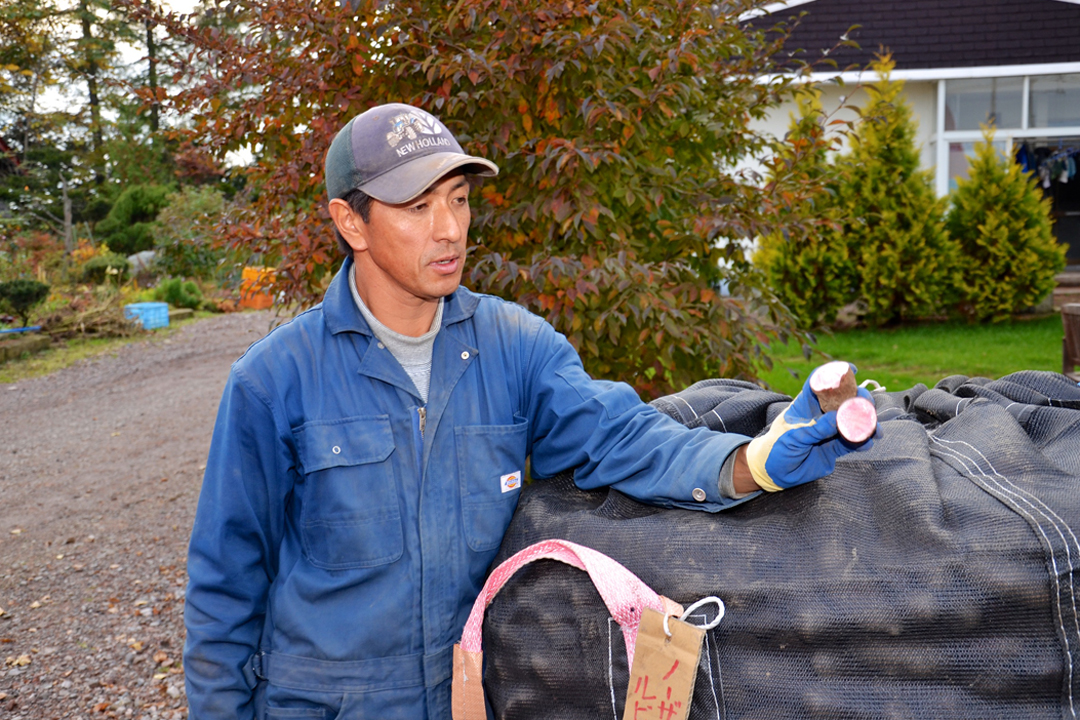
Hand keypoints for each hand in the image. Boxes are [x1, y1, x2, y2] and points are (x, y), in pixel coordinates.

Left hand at [744, 364, 879, 491]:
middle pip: (843, 401)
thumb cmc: (775, 448)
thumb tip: (838, 418)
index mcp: (805, 405)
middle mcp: (819, 415)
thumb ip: (816, 429)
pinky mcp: (833, 448)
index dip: (834, 373)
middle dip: (859, 401)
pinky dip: (861, 442)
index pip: (819, 383)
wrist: (773, 473)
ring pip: (852, 422)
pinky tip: (867, 444)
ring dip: (866, 424)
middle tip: (868, 407)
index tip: (851, 370)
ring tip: (875, 431)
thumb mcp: (793, 437)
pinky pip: (851, 443)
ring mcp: (828, 431)